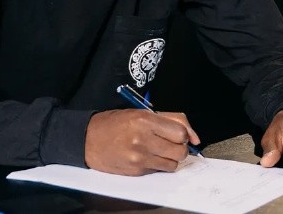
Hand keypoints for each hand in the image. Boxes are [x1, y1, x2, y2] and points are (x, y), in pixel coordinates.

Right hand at [85, 109, 200, 175]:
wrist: (87, 139)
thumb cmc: (114, 123)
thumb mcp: (140, 112)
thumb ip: (170, 119)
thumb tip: (194, 137)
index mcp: (145, 120)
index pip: (181, 132)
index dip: (183, 134)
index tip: (177, 133)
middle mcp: (143, 139)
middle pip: (181, 151)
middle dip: (180, 147)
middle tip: (169, 142)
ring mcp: (140, 157)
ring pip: (173, 164)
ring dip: (170, 158)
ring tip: (158, 150)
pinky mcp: (136, 170)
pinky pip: (159, 170)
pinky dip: (158, 165)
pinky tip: (146, 156)